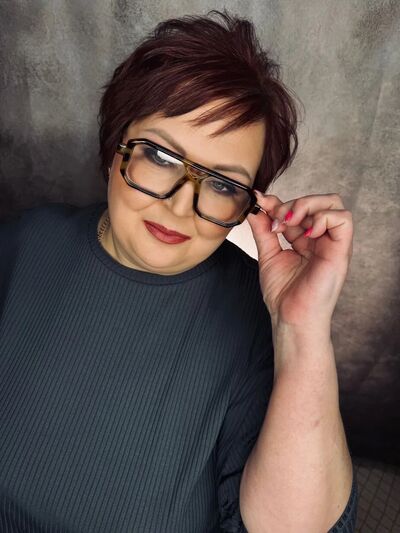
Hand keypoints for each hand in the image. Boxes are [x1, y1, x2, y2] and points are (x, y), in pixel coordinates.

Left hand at [247, 192, 352, 329]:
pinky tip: (305, 234)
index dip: (279, 202)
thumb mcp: (268, 254)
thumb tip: (256, 207)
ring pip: (333, 204)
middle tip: (277, 220)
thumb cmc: (283, 294)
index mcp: (305, 239)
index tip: (260, 203)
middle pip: (319, 200)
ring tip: (288, 224)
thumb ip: (263, 230)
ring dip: (307, 206)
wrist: (290, 317)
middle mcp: (321, 239)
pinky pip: (343, 219)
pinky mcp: (341, 251)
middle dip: (294, 202)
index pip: (298, 208)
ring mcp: (332, 243)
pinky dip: (322, 218)